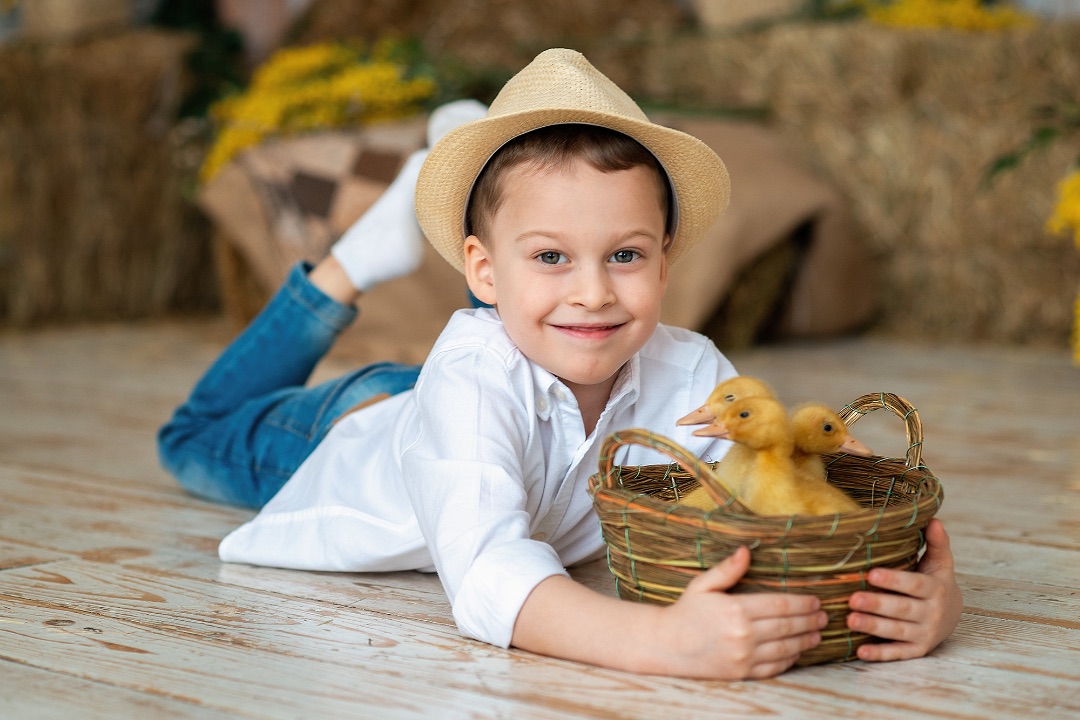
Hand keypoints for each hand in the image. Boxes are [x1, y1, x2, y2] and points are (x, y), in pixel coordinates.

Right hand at [654, 546, 826, 679]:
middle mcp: (742, 635)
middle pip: (788, 626)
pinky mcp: (742, 673)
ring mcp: (743, 656)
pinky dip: (790, 659)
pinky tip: (797, 651)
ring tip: (817, 633)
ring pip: (785, 648)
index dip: (802, 603)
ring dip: (805, 640)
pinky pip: (774, 666)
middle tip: (824, 616)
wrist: (668, 645)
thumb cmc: (686, 612)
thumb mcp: (703, 585)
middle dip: (809, 620)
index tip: (815, 600)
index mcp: (736, 609)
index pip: (780, 605)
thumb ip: (727, 570)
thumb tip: (746, 551)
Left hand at [847, 518, 962, 660]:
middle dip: (877, 605)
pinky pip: (897, 653)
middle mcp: (932, 613)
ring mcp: (925, 634)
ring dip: (874, 627)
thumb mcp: (940, 563)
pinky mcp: (917, 651)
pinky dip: (880, 654)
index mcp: (935, 589)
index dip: (893, 580)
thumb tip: (934, 520)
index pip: (913, 585)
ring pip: (897, 632)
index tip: (871, 575)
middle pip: (902, 609)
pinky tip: (860, 651)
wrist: (953, 615)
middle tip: (852, 599)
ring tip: (850, 620)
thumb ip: (937, 543)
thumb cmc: (936, 582)